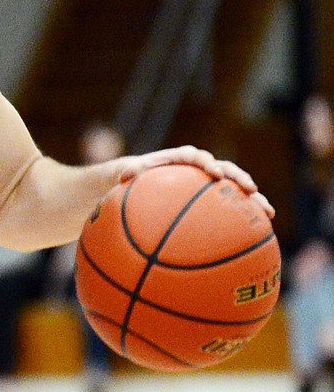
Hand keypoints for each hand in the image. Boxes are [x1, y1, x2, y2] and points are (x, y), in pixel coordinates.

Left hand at [115, 146, 273, 218]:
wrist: (138, 180)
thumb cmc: (132, 177)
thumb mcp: (125, 174)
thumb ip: (128, 171)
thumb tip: (122, 174)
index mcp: (181, 159)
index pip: (196, 158)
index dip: (207, 163)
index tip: (214, 173)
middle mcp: (200, 168)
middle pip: (225, 170)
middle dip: (239, 178)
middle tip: (251, 189)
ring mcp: (210, 184)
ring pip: (235, 189)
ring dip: (252, 199)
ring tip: (268, 212)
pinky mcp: (213, 199)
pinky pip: (231, 207)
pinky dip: (244, 217)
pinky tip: (260, 233)